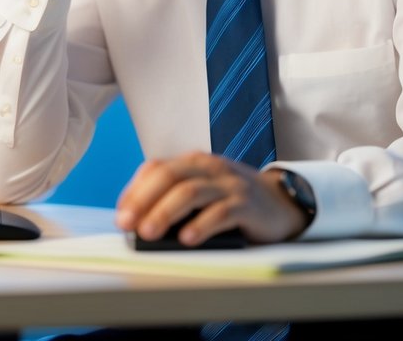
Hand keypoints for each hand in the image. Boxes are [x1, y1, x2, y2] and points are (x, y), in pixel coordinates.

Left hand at [114, 152, 306, 245]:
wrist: (281, 204)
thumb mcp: (202, 192)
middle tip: (127, 224)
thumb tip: (140, 223)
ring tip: (149, 233)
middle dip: (144, 201)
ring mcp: (229, 184)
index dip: (135, 190)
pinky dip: (201, 225)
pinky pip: (221, 212)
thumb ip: (174, 199)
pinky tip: (186, 239)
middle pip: (169, 177)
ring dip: (165, 213)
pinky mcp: (247, 204)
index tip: (121, 214)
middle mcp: (209, 167)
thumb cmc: (232, 200)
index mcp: (192, 162)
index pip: (156, 168)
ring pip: (190, 192)